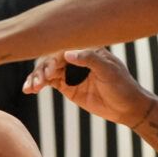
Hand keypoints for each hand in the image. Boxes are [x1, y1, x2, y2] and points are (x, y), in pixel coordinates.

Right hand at [22, 48, 151, 127]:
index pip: (64, 49)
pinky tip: (30, 89)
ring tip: (30, 88)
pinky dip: (39, 85)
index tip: (49, 73)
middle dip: (41, 70)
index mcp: (86, 48)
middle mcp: (76, 58)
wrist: (127, 107)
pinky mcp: (68, 87)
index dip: (53, 60)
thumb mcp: (109, 70)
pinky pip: (49, 82)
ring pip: (47, 71)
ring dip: (36, 78)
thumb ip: (89, 59)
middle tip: (38, 83)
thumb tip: (68, 53)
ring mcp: (71, 72)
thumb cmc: (122, 85)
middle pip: (52, 59)